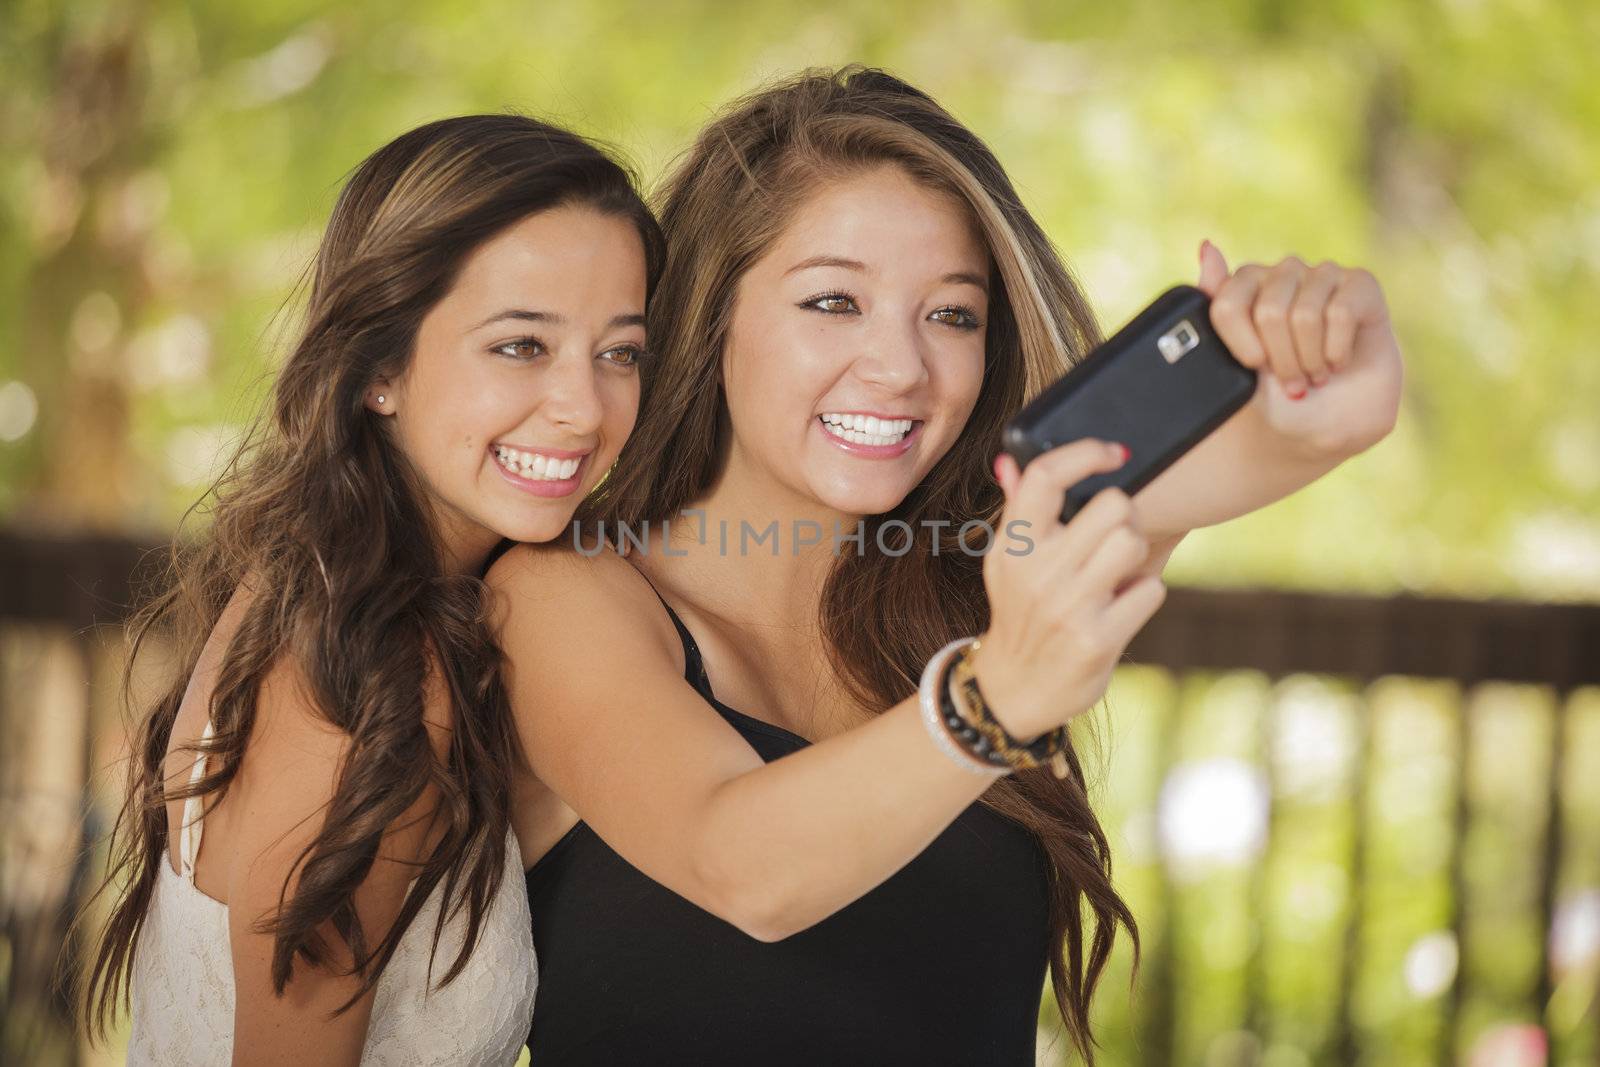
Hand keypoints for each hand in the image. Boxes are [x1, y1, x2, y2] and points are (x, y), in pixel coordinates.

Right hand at [971, 441, 1167, 739]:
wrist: (1015, 689)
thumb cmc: (1020, 612)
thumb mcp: (1005, 562)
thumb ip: (1016, 510)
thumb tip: (1011, 461)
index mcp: (1014, 545)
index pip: (1046, 477)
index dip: (1086, 453)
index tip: (1113, 454)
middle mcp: (1038, 572)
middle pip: (1113, 505)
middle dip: (1124, 517)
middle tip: (1114, 536)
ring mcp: (1068, 607)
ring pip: (1133, 543)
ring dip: (1137, 555)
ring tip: (1118, 572)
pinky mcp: (1096, 640)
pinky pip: (1150, 590)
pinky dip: (1144, 594)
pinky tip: (1122, 606)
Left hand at [1198, 240, 1403, 454]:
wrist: (1332, 423)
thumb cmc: (1279, 396)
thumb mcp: (1234, 365)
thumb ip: (1216, 304)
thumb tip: (1207, 245)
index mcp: (1245, 287)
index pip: (1227, 302)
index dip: (1240, 344)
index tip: (1255, 367)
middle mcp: (1284, 272)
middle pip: (1269, 311)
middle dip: (1281, 361)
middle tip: (1292, 382)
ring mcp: (1324, 275)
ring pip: (1304, 315)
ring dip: (1310, 361)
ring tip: (1315, 374)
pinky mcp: (1362, 285)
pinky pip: (1340, 313)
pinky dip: (1337, 352)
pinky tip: (1339, 361)